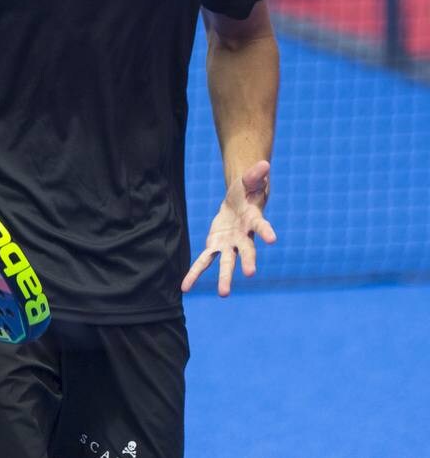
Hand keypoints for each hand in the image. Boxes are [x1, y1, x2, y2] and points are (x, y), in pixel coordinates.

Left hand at [181, 160, 276, 296]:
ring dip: (224, 277)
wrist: (240, 201)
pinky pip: (204, 261)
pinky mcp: (215, 246)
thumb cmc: (248, 190)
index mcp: (254, 220)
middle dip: (248, 261)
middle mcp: (244, 237)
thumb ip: (255, 175)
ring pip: (226, 262)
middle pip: (246, 250)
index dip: (266, 231)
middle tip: (250, 274)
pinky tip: (184, 287)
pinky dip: (194, 274)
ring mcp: (229, 244)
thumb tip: (264, 164)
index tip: (273, 239)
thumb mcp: (250, 180)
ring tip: (223, 294)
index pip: (261, 225)